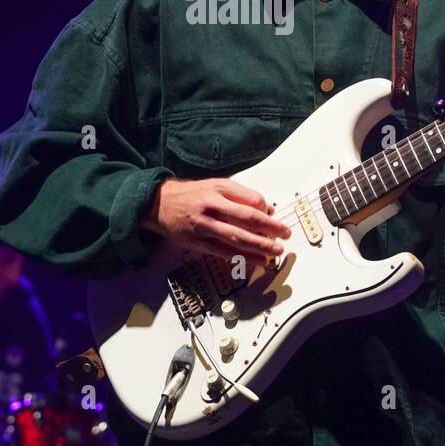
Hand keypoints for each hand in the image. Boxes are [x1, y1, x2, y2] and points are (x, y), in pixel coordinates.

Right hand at [142, 177, 291, 265]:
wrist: (159, 204)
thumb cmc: (192, 194)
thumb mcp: (216, 185)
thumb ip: (242, 195)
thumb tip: (268, 209)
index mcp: (218, 189)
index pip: (250, 200)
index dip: (266, 210)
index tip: (275, 218)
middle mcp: (211, 207)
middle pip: (247, 219)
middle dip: (270, 229)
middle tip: (285, 235)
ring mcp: (204, 226)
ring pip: (237, 238)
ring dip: (259, 247)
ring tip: (275, 252)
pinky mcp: (198, 243)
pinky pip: (224, 252)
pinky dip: (243, 257)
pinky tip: (257, 260)